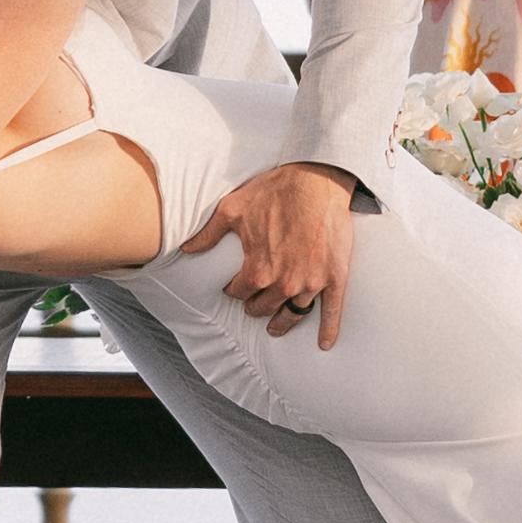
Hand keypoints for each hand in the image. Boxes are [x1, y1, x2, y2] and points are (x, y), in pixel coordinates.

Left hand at [192, 162, 355, 350]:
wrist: (317, 179)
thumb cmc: (275, 190)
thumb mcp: (232, 208)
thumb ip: (208, 234)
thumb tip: (186, 249)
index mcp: (258, 270)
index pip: (239, 293)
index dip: (234, 290)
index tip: (234, 288)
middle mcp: (283, 283)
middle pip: (264, 307)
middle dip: (256, 306)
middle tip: (254, 304)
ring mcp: (311, 283)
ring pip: (292, 314)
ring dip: (282, 322)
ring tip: (276, 327)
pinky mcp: (335, 278)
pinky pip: (332, 312)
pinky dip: (328, 330)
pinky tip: (324, 343)